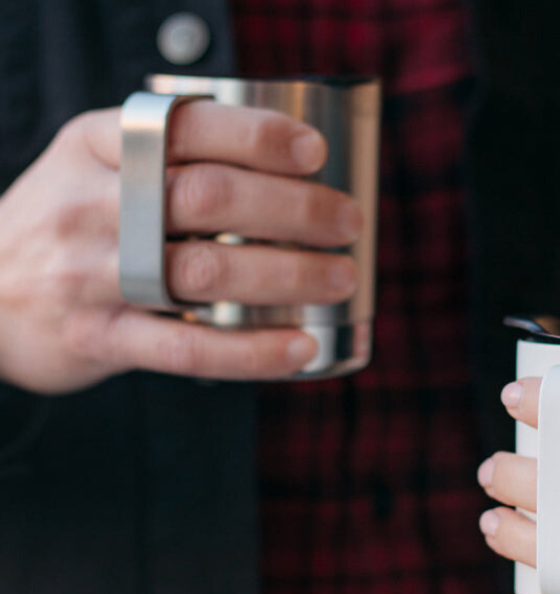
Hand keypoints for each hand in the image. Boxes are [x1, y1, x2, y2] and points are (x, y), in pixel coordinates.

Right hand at [0, 101, 361, 392]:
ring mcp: (93, 275)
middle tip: (347, 223)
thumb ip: (161, 162)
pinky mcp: (100, 338)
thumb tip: (275, 168)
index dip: (259, 135)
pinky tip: (301, 348)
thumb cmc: (64, 225)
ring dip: (288, 274)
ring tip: (340, 279)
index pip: (186, 127)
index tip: (315, 152)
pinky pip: (189, 349)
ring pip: (206, 271)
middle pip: (210, 197)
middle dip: (294, 209)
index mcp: (96, 148)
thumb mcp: (93, 169)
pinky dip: (253, 351)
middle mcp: (93, 205)